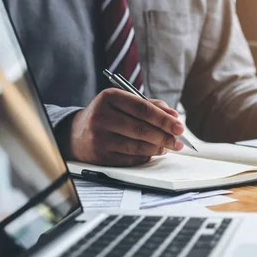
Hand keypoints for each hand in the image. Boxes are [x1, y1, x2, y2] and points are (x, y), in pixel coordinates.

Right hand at [58, 89, 184, 165]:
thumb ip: (150, 106)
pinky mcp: (100, 156)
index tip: (180, 126)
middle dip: (165, 136)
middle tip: (179, 141)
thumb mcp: (124, 103)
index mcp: (109, 97)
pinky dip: (146, 156)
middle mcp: (101, 116)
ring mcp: (99, 137)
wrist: (76, 133)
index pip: (143, 108)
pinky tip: (153, 152)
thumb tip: (174, 116)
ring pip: (137, 146)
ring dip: (158, 148)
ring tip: (169, 147)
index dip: (164, 119)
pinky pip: (130, 159)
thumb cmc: (108, 116)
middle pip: (141, 129)